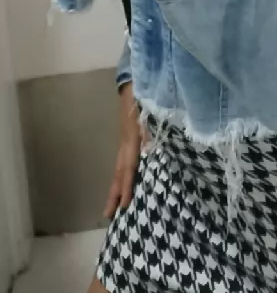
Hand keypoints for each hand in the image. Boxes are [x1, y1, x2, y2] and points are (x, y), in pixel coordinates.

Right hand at [104, 82, 145, 219]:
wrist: (136, 77)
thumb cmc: (145, 94)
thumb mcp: (150, 111)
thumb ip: (151, 130)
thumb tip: (150, 151)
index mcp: (132, 138)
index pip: (128, 168)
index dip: (126, 187)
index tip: (123, 207)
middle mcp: (126, 141)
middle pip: (119, 171)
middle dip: (115, 193)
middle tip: (108, 215)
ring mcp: (126, 138)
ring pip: (121, 166)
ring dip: (118, 185)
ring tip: (115, 204)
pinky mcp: (130, 135)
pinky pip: (126, 159)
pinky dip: (125, 173)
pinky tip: (129, 179)